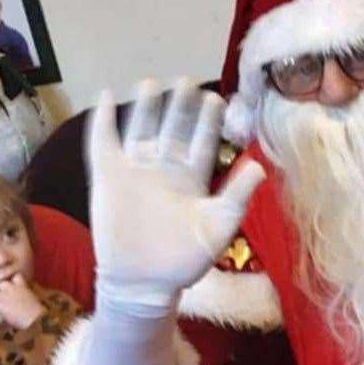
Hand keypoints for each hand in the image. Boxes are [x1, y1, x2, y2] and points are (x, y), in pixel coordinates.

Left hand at [0, 274, 43, 329]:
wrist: (35, 321)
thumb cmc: (36, 314)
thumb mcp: (32, 299)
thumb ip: (23, 295)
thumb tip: (16, 300)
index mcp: (22, 286)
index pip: (16, 276)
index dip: (12, 282)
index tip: (10, 287)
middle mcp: (13, 289)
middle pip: (0, 284)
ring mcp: (6, 296)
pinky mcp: (1, 305)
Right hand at [89, 78, 265, 307]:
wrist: (143, 283)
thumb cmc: (183, 261)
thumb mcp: (217, 227)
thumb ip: (237, 195)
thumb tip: (260, 165)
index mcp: (192, 178)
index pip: (202, 140)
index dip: (208, 120)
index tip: (215, 98)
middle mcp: (165, 168)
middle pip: (173, 127)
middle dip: (179, 105)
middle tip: (187, 81)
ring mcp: (135, 170)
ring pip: (142, 128)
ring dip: (146, 107)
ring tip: (151, 82)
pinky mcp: (108, 176)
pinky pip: (104, 142)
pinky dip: (104, 119)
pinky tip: (107, 96)